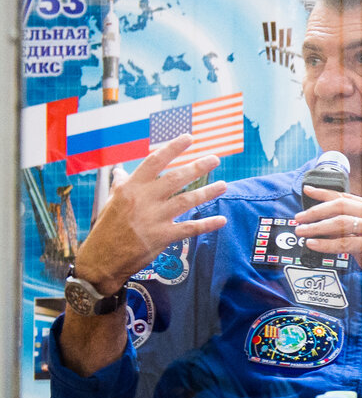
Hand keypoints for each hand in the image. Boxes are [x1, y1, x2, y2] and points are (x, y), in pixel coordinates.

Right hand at [72, 134, 227, 289]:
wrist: (102, 258)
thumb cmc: (106, 229)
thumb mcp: (110, 202)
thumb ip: (120, 185)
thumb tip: (120, 170)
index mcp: (130, 188)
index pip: (154, 161)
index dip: (173, 148)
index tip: (189, 138)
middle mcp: (143, 200)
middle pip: (175, 178)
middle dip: (197, 167)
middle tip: (215, 159)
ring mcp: (154, 218)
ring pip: (186, 200)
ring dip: (207, 192)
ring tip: (223, 185)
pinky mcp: (162, 236)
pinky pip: (189, 228)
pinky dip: (207, 224)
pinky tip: (221, 220)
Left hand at [294, 188, 361, 305]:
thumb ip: (352, 230)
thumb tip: (324, 225)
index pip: (346, 197)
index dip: (324, 193)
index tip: (307, 191)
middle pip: (340, 206)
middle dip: (315, 211)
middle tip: (298, 218)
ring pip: (340, 222)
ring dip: (316, 227)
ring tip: (301, 232)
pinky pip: (344, 242)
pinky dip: (325, 244)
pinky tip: (313, 245)